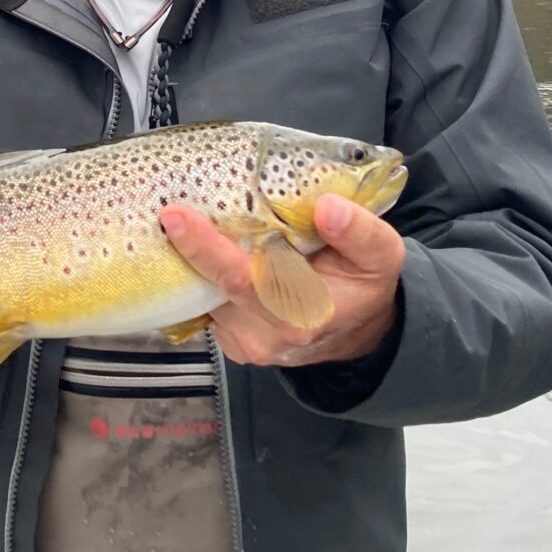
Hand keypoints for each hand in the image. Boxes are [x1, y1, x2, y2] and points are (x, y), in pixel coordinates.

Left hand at [162, 193, 404, 366]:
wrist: (359, 331)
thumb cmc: (364, 286)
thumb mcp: (381, 254)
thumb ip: (359, 231)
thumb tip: (328, 208)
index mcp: (303, 313)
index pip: (241, 279)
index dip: (205, 248)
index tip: (176, 217)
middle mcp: (268, 335)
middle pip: (212, 286)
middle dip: (188, 247)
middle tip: (171, 210)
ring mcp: (247, 343)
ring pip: (204, 296)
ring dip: (196, 263)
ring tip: (196, 227)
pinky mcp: (233, 343)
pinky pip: (207, 306)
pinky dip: (204, 278)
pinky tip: (213, 255)